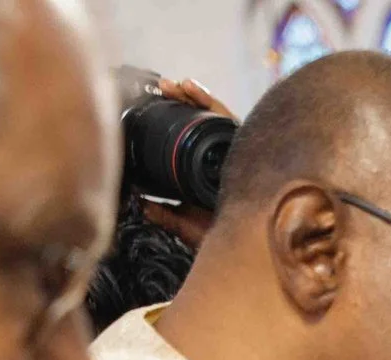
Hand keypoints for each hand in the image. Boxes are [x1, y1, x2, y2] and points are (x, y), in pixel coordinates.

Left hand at [134, 78, 234, 248]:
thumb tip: (142, 204)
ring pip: (214, 115)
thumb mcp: (186, 225)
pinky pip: (227, 118)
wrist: (247, 243)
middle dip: (182, 101)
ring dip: (192, 96)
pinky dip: (208, 102)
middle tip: (162, 88)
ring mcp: (236, 150)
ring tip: (174, 84)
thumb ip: (165, 214)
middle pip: (203, 121)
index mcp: (210, 170)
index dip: (177, 119)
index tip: (156, 105)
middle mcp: (225, 156)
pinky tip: (191, 89)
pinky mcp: (245, 146)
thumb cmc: (223, 235)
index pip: (193, 137)